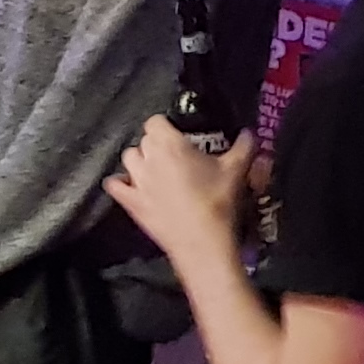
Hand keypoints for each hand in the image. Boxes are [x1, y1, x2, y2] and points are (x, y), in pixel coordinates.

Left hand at [106, 118, 251, 275]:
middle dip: (156, 144)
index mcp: (170, 144)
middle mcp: (148, 158)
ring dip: (140, 161)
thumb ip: (244, 146)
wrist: (203, 242)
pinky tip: (130, 186)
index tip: (177, 134)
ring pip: (128, 159)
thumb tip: (249, 133)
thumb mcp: (236, 169)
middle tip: (174, 155)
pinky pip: (114, 185)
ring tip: (155, 169)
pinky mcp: (130, 202)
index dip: (165, 125)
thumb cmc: (218, 201)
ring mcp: (136, 181)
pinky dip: (120, 183)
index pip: (155, 121)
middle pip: (144, 140)